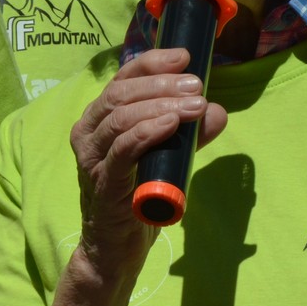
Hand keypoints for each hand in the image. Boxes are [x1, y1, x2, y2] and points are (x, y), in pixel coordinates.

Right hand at [69, 48, 227, 280]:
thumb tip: (217, 111)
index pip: (123, 77)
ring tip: (194, 105)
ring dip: (160, 105)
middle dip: (162, 84)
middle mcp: (89, 131)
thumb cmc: (139, 196)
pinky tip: (170, 124)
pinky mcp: (102, 183)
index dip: (153, 62)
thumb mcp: (169, 157)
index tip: (185, 56)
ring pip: (120, 117)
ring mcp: (92, 157)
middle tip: (197, 86)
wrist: (118, 249)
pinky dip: (146, 132)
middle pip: (121, 92)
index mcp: (101, 117)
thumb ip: (190, 134)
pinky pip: (121, 149)